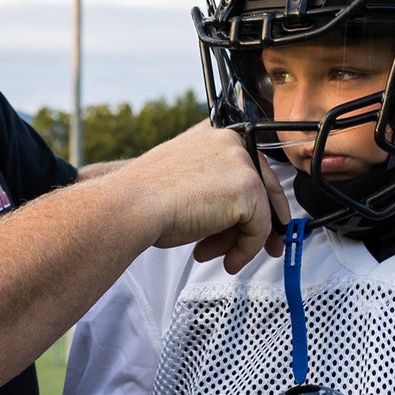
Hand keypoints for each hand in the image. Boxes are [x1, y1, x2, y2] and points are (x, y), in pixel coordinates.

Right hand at [122, 122, 287, 268]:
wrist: (132, 204)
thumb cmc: (145, 197)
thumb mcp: (185, 183)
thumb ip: (214, 190)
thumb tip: (235, 217)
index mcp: (215, 135)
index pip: (248, 168)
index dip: (251, 201)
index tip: (251, 223)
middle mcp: (232, 142)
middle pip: (262, 188)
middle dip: (258, 224)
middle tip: (255, 247)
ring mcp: (242, 164)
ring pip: (261, 211)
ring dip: (242, 242)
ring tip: (221, 257)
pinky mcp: (248, 189)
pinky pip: (260, 228)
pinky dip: (246, 250)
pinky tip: (227, 260)